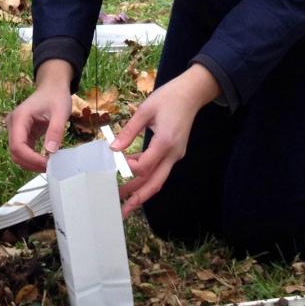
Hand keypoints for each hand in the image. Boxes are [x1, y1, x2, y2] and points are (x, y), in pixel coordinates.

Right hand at [5, 60, 73, 171]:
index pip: (17, 146)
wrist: (52, 87)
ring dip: (31, 163)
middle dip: (31, 163)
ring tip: (49, 164)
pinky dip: (33, 158)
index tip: (48, 164)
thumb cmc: (56, 96)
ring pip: (17, 154)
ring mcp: (15, 130)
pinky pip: (23, 150)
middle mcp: (13, 125)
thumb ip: (55, 131)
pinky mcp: (21, 134)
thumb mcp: (60, 112)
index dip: (31, 159)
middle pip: (15, 153)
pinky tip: (45, 159)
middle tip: (50, 167)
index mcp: (19, 118)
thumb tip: (50, 152)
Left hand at [111, 64, 218, 217]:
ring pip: (158, 179)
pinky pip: (160, 169)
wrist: (191, 94)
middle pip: (155, 183)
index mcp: (165, 142)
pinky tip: (132, 175)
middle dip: (138, 198)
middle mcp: (173, 153)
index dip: (129, 169)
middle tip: (122, 212)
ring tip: (123, 199)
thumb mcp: (145, 110)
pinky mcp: (175, 153)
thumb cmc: (168, 98)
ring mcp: (176, 155)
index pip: (145, 166)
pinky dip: (146, 176)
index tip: (114, 164)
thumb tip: (113, 148)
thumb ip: (129, 130)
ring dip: (141, 191)